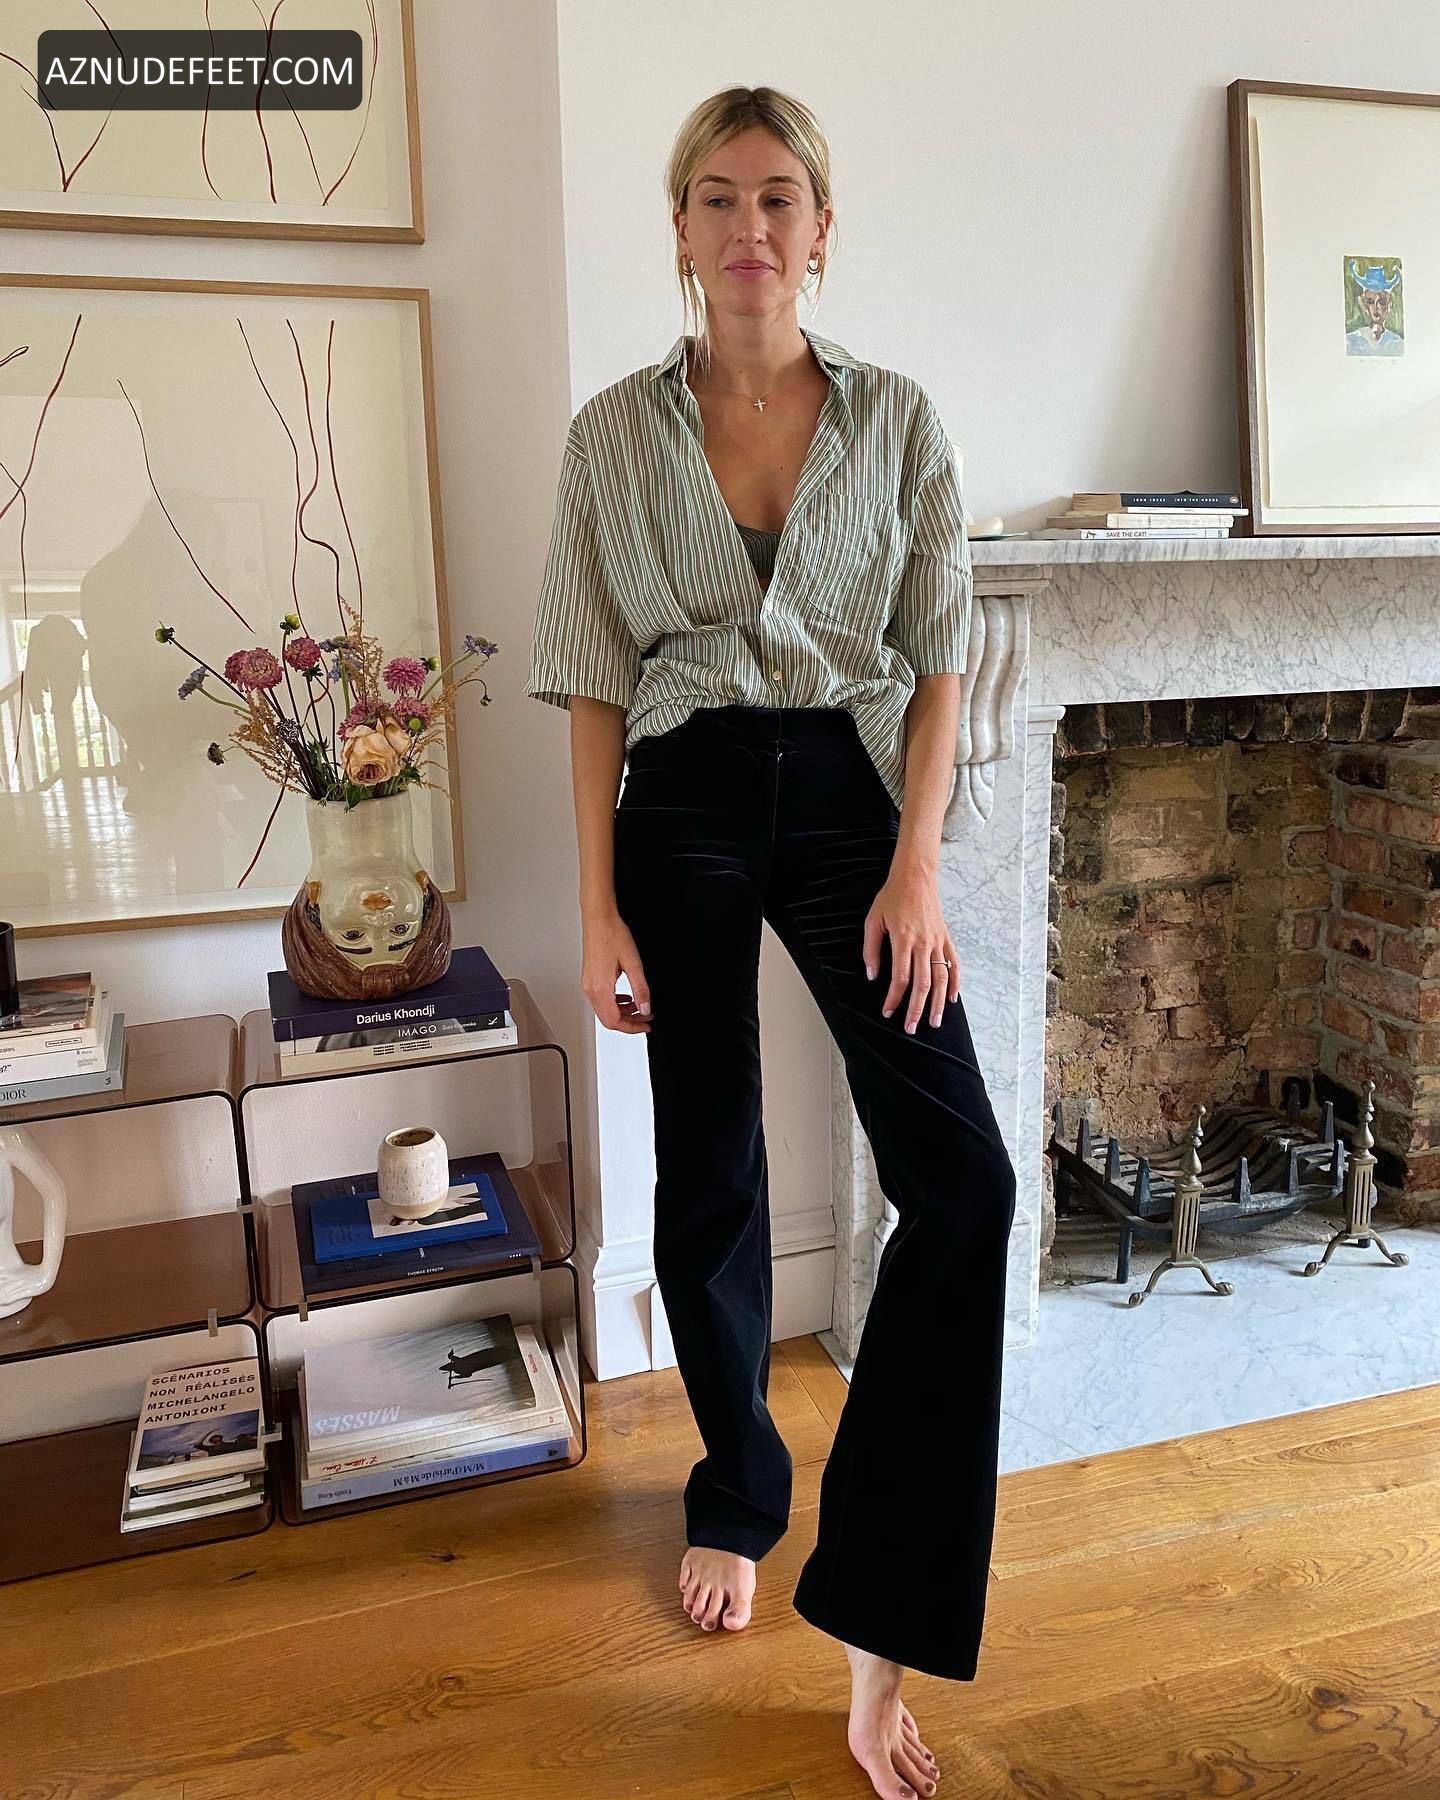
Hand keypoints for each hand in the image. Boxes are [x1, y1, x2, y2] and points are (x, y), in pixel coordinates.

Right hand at [582, 908, 651, 1033]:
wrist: (598, 919)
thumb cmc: (611, 934)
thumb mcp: (633, 963)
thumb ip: (641, 989)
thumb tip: (645, 1008)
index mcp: (600, 988)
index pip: (615, 1021)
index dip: (632, 1027)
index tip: (645, 1025)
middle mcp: (591, 989)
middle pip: (608, 1020)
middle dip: (629, 1023)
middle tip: (646, 1018)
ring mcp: (588, 985)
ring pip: (605, 1011)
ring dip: (623, 1013)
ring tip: (640, 1008)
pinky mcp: (589, 979)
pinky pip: (601, 1000)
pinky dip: (616, 1004)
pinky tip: (627, 998)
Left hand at [862, 860, 960, 1031]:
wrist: (916, 877)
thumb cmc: (892, 898)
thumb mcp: (873, 921)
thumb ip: (872, 950)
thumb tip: (873, 975)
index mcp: (903, 940)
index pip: (900, 978)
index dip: (894, 998)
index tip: (888, 1012)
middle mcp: (923, 943)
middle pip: (922, 984)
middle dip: (917, 1009)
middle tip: (912, 1027)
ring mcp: (937, 941)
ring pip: (941, 978)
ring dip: (937, 1002)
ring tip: (934, 1021)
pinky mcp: (946, 938)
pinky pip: (954, 964)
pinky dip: (955, 983)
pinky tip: (951, 999)